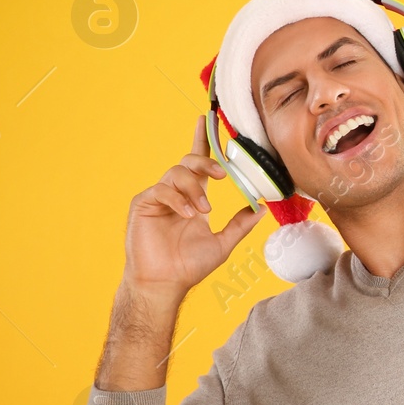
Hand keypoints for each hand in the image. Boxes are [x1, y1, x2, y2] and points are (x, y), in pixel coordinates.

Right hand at [122, 117, 264, 302]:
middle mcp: (177, 194)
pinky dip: (178, 199)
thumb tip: (260, 207)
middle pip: (189, 162)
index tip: (206, 122)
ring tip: (202, 211)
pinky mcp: (143, 204)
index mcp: (195, 198)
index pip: (199, 164)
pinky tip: (187, 214)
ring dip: (194, 189)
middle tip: (222, 174)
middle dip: (206, 163)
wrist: (165, 283)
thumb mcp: (223, 243)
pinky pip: (161, 190)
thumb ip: (240, 224)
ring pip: (176, 173)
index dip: (202, 142)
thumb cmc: (189, 266)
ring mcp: (159, 197)